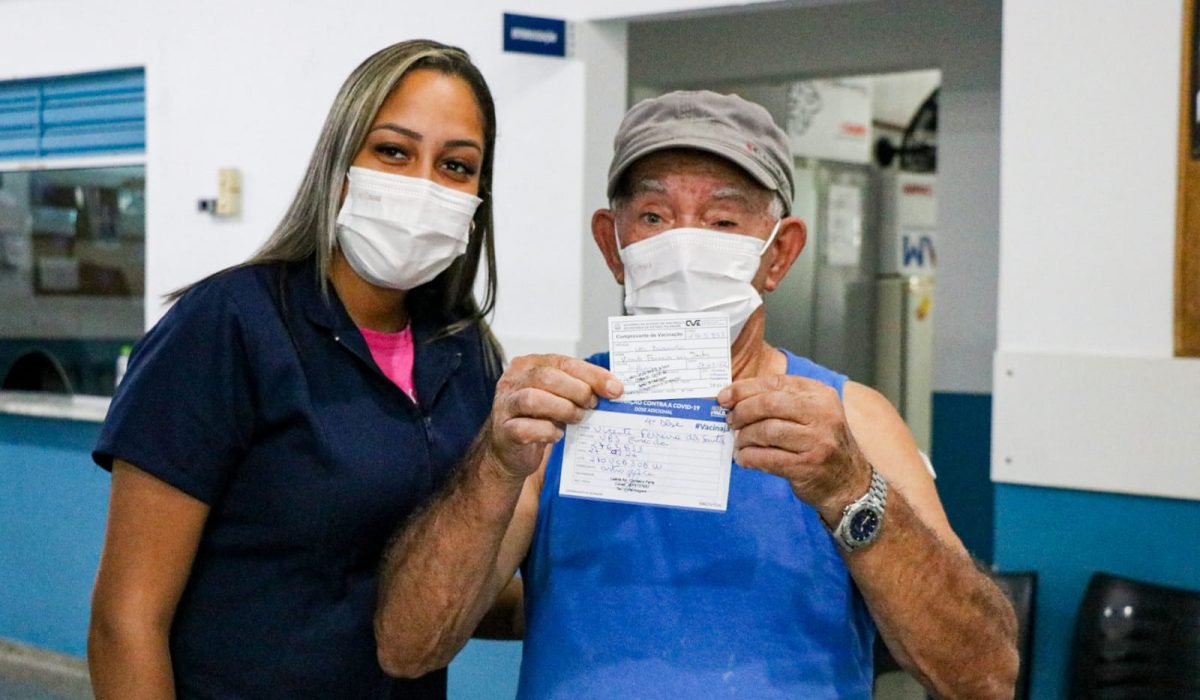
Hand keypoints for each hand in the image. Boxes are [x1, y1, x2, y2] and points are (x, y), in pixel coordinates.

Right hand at [485, 355, 622, 480]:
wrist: (512, 451)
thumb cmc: (538, 419)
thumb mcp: (559, 397)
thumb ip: (580, 388)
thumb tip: (613, 388)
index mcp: (529, 365)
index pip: (563, 362)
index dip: (592, 374)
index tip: (614, 388)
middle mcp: (513, 381)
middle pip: (547, 376)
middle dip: (577, 390)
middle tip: (592, 404)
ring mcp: (505, 406)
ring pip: (533, 399)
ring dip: (563, 409)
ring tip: (576, 417)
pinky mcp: (503, 431)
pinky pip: (525, 428)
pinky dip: (547, 431)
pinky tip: (557, 434)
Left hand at [718, 374, 870, 522]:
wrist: (848, 481)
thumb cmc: (821, 443)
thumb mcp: (812, 414)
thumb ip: (781, 402)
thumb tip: (735, 398)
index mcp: (820, 395)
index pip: (776, 383)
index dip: (745, 388)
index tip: (725, 397)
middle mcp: (822, 414)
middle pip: (769, 404)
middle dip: (742, 412)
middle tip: (730, 421)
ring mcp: (817, 441)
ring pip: (766, 431)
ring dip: (744, 437)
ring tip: (738, 442)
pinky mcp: (807, 466)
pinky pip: (768, 458)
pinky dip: (749, 457)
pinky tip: (744, 458)